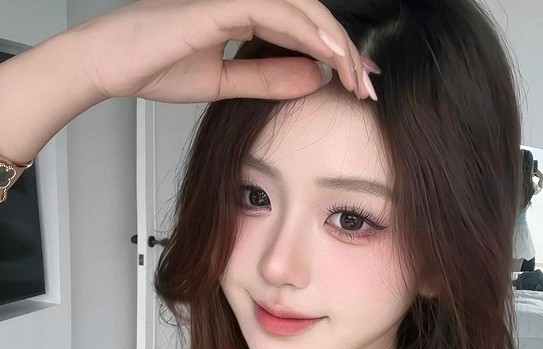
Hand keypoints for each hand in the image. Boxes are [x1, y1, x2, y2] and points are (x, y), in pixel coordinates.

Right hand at [71, 0, 374, 103]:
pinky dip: (309, 31)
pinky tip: (331, 54)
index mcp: (245, 14)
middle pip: (312, 17)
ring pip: (303, 10)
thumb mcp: (225, 83)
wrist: (111, 65)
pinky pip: (277, 11)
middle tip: (369, 84)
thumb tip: (314, 79)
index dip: (336, 55)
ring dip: (336, 43)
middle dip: (346, 51)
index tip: (358, 83)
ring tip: (358, 74)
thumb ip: (268, 78)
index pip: (303, 30)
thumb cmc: (156, 67)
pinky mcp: (222, 2)